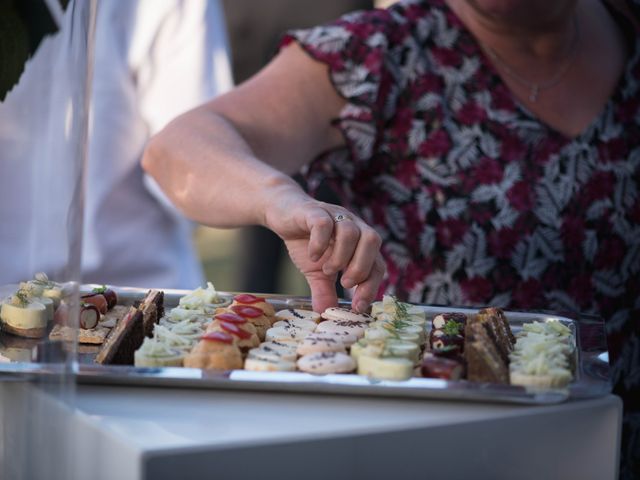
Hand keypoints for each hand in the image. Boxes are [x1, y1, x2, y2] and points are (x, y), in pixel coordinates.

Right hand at [264, 191, 384, 313]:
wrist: (282, 213)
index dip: (371, 286)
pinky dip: (319, 243)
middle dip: (361, 268)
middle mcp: (353, 225)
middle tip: (344, 284)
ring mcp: (335, 215)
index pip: (377, 263)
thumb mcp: (316, 272)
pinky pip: (323, 224)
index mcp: (359, 242)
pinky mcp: (314, 211)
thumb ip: (324, 291)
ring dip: (340, 257)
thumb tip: (325, 313)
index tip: (358, 306)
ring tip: (327, 270)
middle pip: (372, 241)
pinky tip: (312, 255)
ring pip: (350, 232)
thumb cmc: (305, 241)